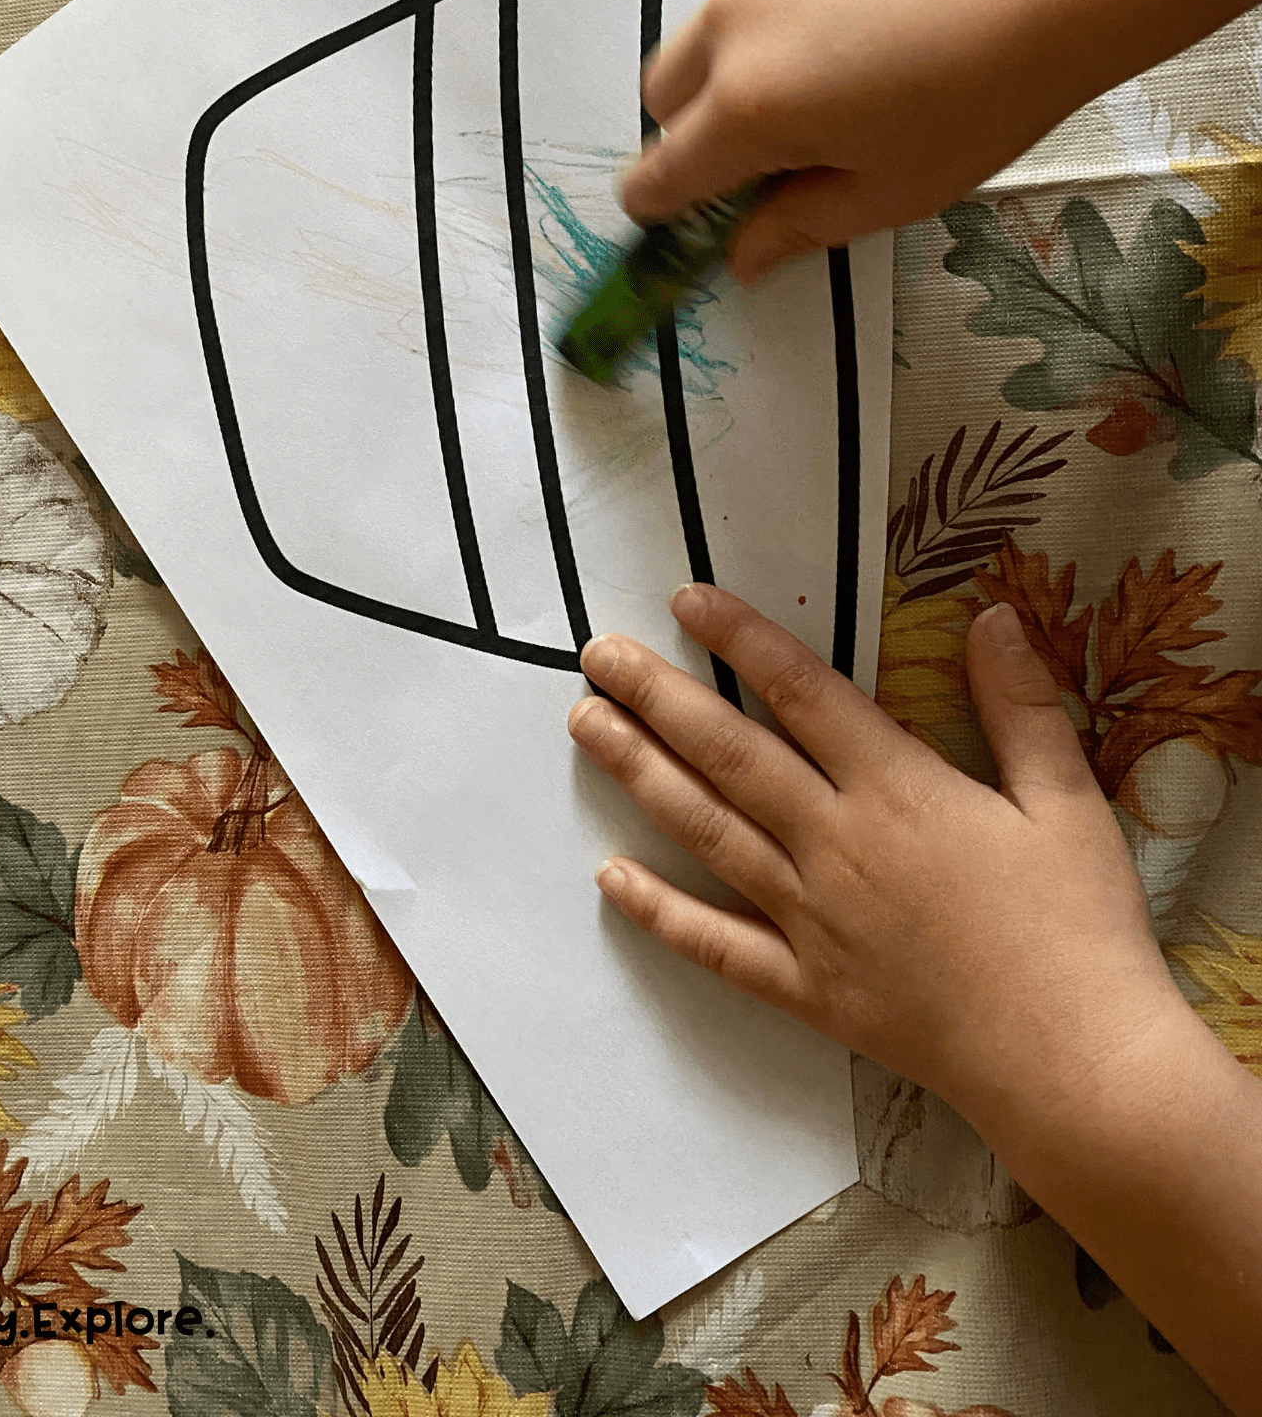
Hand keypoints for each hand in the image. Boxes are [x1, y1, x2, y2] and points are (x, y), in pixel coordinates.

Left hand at [569, 584, 1186, 1134]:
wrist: (1076, 1066)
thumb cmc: (1079, 927)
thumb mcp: (1068, 801)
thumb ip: (1020, 705)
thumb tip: (992, 614)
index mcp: (899, 790)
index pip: (803, 693)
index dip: (741, 639)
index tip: (686, 599)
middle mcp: (837, 845)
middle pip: (731, 754)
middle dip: (657, 696)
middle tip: (597, 652)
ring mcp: (812, 921)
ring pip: (708, 832)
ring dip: (640, 775)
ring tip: (585, 726)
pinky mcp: (807, 990)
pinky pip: (718, 946)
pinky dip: (660, 912)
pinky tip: (610, 879)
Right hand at [622, 0, 1261, 281]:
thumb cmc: (985, 90)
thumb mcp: (895, 188)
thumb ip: (799, 226)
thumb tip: (741, 257)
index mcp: (746, 108)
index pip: (662, 174)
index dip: (663, 209)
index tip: (681, 221)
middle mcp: (728, 26)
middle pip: (662, 98)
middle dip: (692, 135)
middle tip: (769, 158)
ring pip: (703, 36)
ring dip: (729, 73)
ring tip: (829, 82)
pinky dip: (770, 20)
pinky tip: (856, 23)